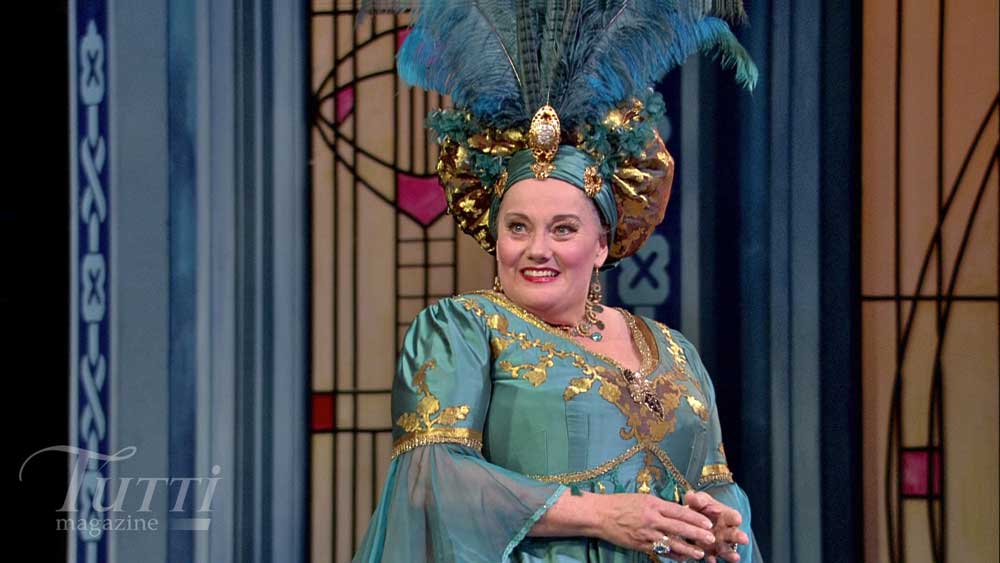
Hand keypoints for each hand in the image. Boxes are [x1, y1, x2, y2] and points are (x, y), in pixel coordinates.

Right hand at [590, 493, 716, 560]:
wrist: (600, 514)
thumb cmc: (620, 503)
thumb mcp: (642, 499)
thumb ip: (659, 506)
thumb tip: (677, 512)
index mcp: (653, 504)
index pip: (679, 511)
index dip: (695, 517)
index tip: (708, 522)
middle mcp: (652, 518)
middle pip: (679, 527)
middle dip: (697, 534)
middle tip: (711, 538)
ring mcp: (646, 533)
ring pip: (672, 542)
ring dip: (688, 549)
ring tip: (701, 554)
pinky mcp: (640, 544)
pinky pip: (660, 551)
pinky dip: (672, 555)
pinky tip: (682, 559)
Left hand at [684, 491, 748, 562]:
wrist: (692, 520)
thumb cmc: (700, 507)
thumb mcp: (699, 500)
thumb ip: (696, 499)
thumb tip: (691, 496)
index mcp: (726, 516)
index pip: (733, 516)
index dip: (735, 518)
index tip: (736, 519)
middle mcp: (725, 531)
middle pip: (735, 534)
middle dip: (739, 536)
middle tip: (744, 539)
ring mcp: (719, 542)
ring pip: (727, 549)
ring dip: (731, 553)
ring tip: (735, 557)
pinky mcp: (710, 551)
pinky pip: (712, 557)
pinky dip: (712, 559)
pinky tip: (711, 561)